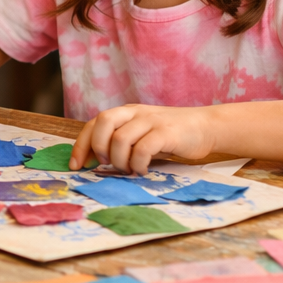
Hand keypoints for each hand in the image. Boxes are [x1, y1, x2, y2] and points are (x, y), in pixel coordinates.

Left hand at [70, 104, 215, 173]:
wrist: (206, 126)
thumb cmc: (170, 135)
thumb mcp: (142, 134)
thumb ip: (122, 143)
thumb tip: (96, 162)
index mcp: (126, 112)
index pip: (94, 123)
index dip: (82, 144)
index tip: (76, 165)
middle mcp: (135, 112)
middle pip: (103, 122)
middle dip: (98, 147)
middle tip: (107, 164)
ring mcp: (151, 120)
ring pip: (121, 138)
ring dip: (120, 160)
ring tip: (129, 170)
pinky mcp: (167, 132)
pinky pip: (143, 148)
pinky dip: (138, 163)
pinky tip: (143, 170)